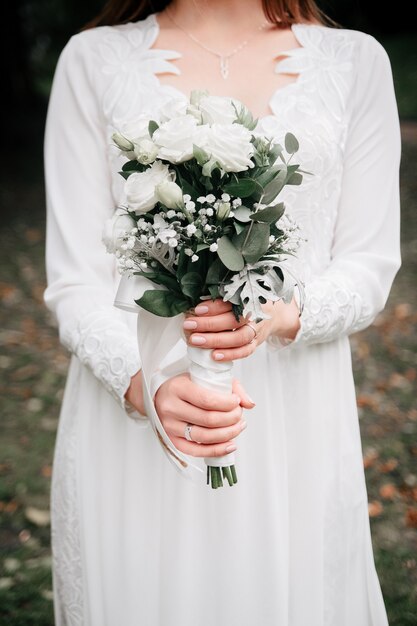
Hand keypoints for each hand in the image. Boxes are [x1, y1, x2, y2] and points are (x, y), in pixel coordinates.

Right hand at [155, 373, 254, 457]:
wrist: (161, 395)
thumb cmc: (186, 385)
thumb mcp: (204, 377)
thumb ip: (231, 386)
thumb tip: (249, 404)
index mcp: (178, 388)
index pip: (207, 400)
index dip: (227, 404)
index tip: (237, 401)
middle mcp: (171, 408)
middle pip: (208, 420)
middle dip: (231, 419)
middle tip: (240, 414)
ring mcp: (170, 426)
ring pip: (203, 437)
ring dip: (227, 434)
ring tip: (239, 427)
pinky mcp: (172, 440)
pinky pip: (195, 451)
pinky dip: (216, 450)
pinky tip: (230, 445)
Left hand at [182, 298, 300, 361]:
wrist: (274, 313)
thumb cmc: (249, 302)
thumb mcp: (239, 293)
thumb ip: (221, 296)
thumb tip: (195, 301)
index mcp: (248, 298)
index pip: (231, 302)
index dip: (214, 306)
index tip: (197, 309)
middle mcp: (254, 314)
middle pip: (233, 320)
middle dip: (209, 324)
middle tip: (189, 325)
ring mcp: (256, 330)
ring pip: (238, 338)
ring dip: (216, 341)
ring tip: (196, 341)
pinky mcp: (256, 343)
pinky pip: (245, 351)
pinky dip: (230, 355)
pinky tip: (214, 356)